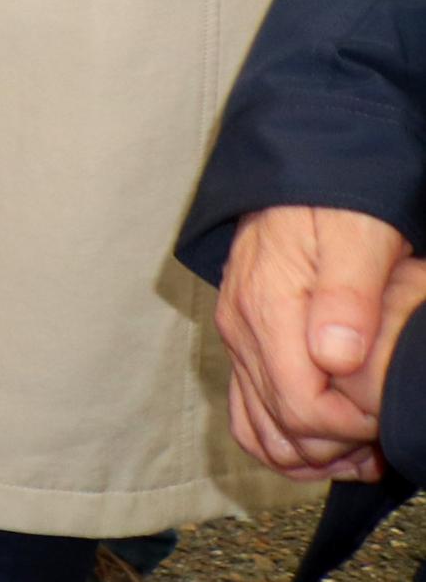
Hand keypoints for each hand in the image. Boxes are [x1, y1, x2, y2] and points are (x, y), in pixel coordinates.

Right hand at [219, 205, 405, 475]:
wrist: (297, 170)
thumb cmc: (333, 200)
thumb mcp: (359, 235)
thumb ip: (348, 296)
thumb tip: (336, 358)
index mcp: (267, 309)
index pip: (301, 409)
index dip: (353, 428)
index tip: (388, 413)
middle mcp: (241, 329)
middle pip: (282, 430)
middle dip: (339, 446)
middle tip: (385, 434)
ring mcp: (236, 335)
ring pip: (259, 432)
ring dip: (312, 454)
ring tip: (362, 448)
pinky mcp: (241, 337)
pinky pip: (247, 411)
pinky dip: (285, 439)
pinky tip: (329, 437)